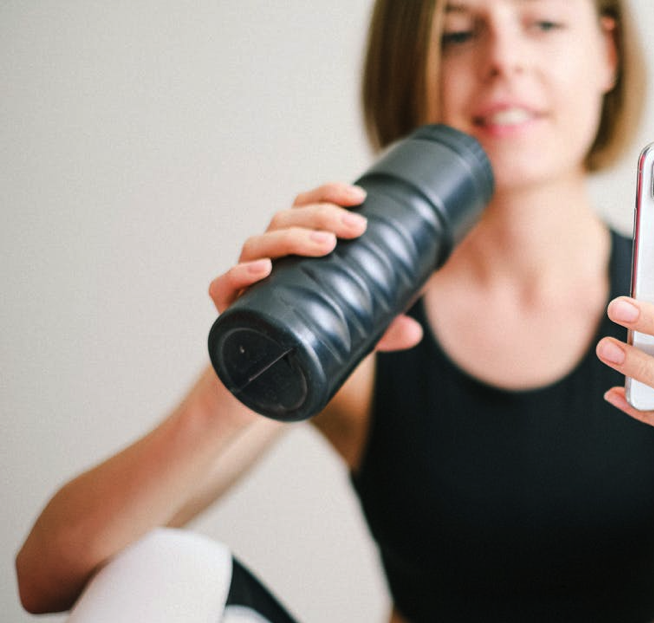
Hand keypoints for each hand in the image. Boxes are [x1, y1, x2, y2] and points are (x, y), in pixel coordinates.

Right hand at [207, 182, 421, 351]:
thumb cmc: (303, 339)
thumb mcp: (350, 333)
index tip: (360, 197)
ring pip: (256, 244)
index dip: (328, 194)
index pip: (305, 206)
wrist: (260, 379)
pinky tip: (264, 270)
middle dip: (321, 215)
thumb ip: (380, 330)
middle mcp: (266, 258)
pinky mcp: (226, 310)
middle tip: (355, 228)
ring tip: (325, 245)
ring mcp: (243, 282)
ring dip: (291, 238)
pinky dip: (239, 274)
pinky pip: (221, 286)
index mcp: (292, 250)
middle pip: (284, 219)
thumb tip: (414, 332)